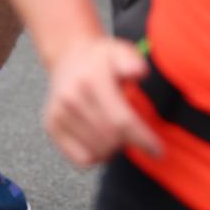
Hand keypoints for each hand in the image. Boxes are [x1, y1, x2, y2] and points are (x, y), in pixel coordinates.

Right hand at [43, 38, 163, 168]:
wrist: (67, 58)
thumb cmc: (100, 60)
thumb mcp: (119, 51)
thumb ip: (132, 60)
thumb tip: (139, 71)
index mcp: (90, 80)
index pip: (122, 121)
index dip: (143, 139)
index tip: (158, 150)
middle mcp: (70, 98)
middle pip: (111, 139)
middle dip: (131, 143)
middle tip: (138, 137)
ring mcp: (58, 113)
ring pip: (97, 152)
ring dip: (114, 149)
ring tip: (118, 134)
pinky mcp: (51, 126)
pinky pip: (81, 159)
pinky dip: (96, 156)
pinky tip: (102, 141)